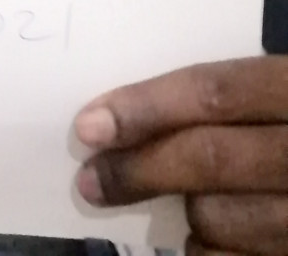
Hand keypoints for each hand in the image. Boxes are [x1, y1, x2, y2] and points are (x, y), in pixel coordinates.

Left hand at [74, 57, 287, 254]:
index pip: (214, 91)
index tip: (90, 125)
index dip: (145, 107)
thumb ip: (239, 96)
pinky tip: (203, 242)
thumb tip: (140, 111)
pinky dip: (208, 254)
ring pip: (223, 218)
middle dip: (140, 170)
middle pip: (209, 158)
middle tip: (92, 181)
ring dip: (185, 215)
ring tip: (172, 206)